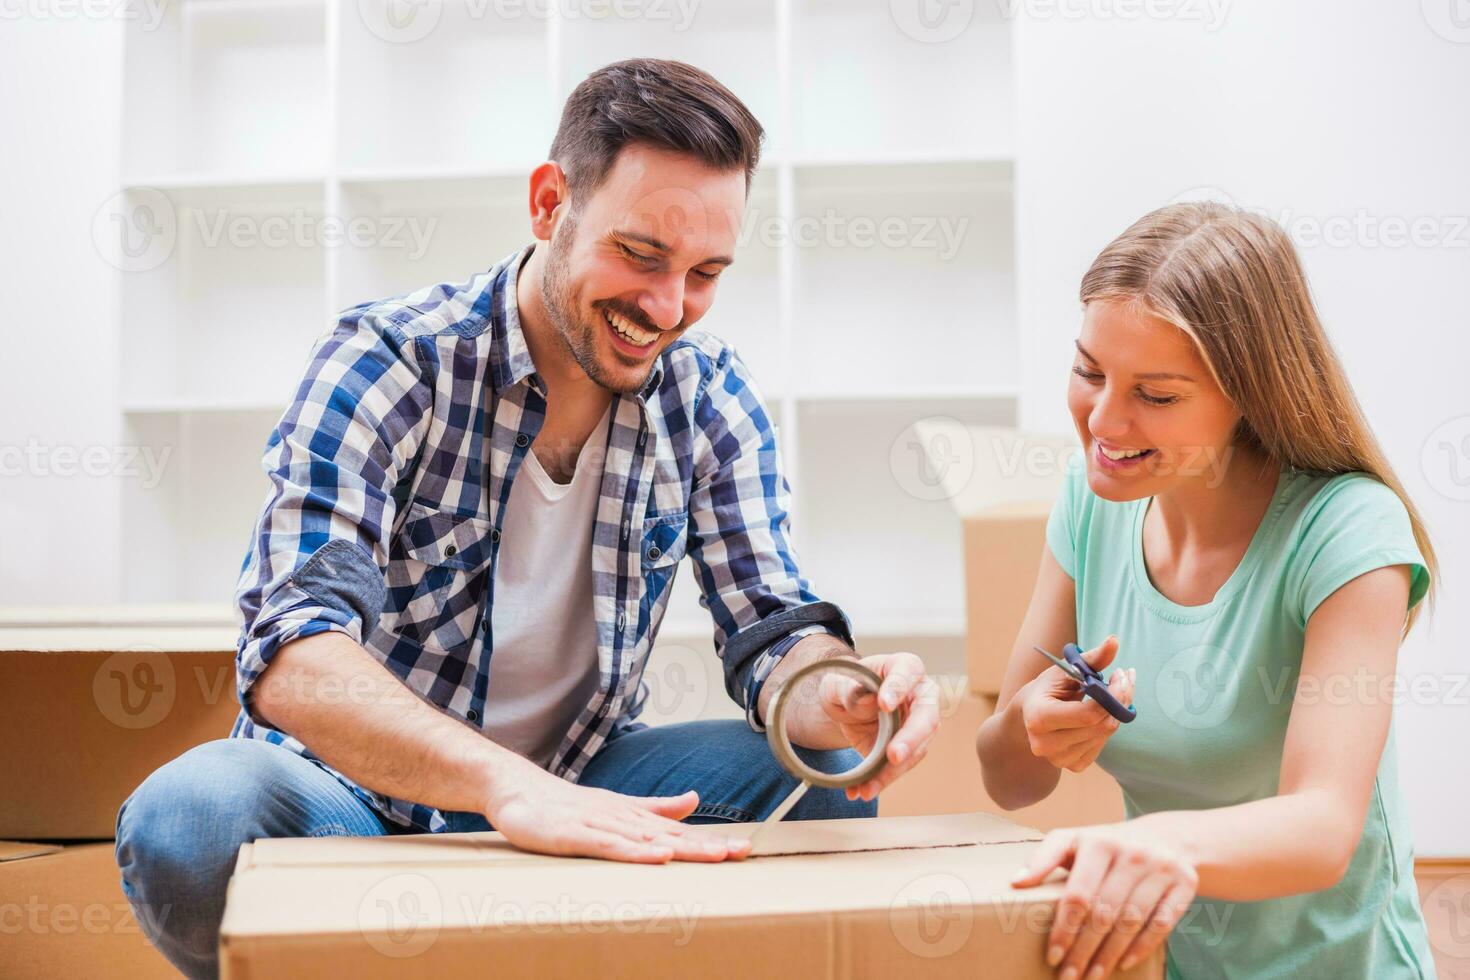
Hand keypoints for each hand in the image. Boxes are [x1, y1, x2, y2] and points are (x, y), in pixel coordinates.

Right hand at [485, 763, 749, 863]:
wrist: (518, 790)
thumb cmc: (567, 804)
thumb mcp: (617, 806)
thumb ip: (656, 807)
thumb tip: (695, 800)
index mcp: (633, 814)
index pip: (678, 831)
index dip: (710, 839)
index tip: (744, 848)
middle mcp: (622, 817)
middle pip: (671, 835)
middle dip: (707, 845)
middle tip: (741, 852)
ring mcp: (599, 824)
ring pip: (647, 839)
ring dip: (682, 848)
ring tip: (715, 855)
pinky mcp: (576, 835)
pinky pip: (610, 846)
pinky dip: (636, 851)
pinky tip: (659, 855)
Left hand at [815, 652, 940, 801]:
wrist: (847, 707)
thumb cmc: (847, 686)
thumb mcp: (837, 683)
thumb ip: (846, 687)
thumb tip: (865, 698)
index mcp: (904, 667)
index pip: (908, 672)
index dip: (898, 688)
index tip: (883, 704)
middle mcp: (920, 696)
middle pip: (926, 716)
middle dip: (910, 739)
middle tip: (893, 756)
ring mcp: (919, 725)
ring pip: (916, 750)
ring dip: (894, 771)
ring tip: (870, 786)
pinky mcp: (909, 749)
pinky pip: (900, 767)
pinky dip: (882, 781)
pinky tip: (864, 790)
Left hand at [1010, 821, 1197, 978]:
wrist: (1165, 837)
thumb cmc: (1106, 845)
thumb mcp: (1074, 841)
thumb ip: (1045, 858)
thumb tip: (1015, 882)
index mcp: (1098, 841)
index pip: (1077, 893)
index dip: (1064, 928)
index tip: (1051, 955)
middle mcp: (1130, 852)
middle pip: (1103, 913)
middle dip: (1083, 950)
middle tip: (1068, 976)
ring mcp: (1160, 867)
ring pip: (1131, 921)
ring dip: (1109, 955)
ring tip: (1091, 976)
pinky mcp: (1184, 882)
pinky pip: (1162, 923)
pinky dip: (1142, 947)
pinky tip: (1123, 964)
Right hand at [1017, 636, 1133, 772]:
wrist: (1027, 718)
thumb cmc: (1046, 690)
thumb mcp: (1063, 671)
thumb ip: (1090, 658)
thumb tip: (1114, 640)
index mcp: (1039, 718)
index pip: (1089, 713)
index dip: (1113, 695)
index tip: (1121, 674)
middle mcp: (1046, 744)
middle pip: (1101, 725)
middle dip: (1120, 699)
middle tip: (1123, 678)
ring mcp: (1060, 759)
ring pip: (1105, 734)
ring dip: (1117, 711)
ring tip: (1113, 692)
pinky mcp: (1073, 766)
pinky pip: (1102, 744)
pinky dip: (1107, 725)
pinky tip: (1102, 712)